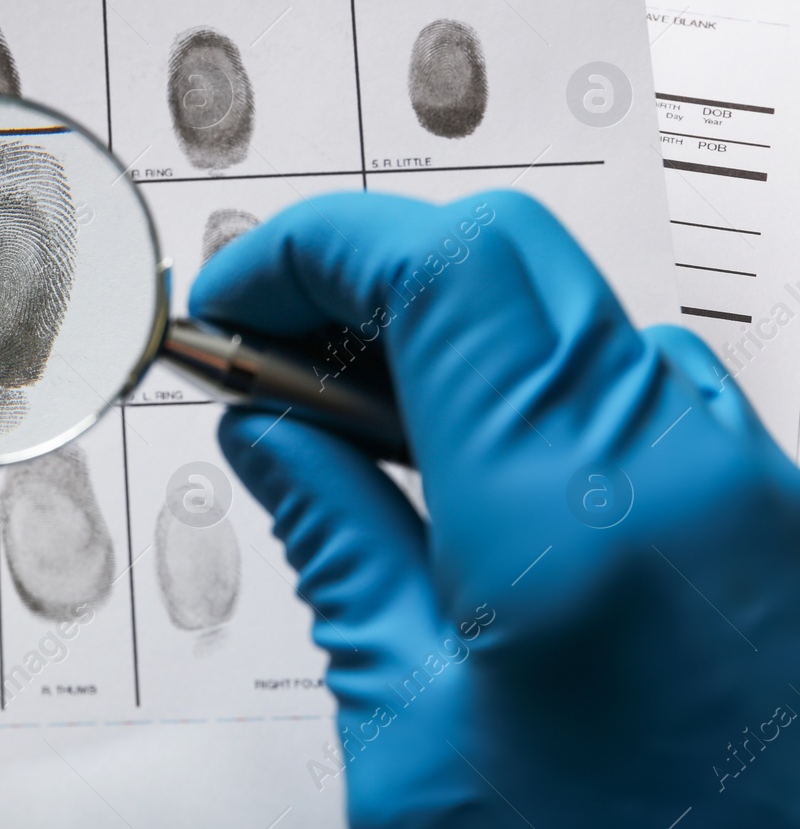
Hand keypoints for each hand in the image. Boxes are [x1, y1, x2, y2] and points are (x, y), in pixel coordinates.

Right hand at [190, 190, 799, 826]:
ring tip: (358, 422)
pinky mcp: (771, 510)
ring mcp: (747, 481)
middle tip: (276, 348)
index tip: (237, 296)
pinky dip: (526, 378)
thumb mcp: (417, 734)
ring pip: (569, 305)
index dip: (308, 250)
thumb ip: (337, 551)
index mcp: (568, 521)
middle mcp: (682, 469)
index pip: (433, 265)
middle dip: (364, 269)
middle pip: (502, 254)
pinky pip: (635, 377)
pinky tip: (468, 465)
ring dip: (443, 326)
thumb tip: (270, 439)